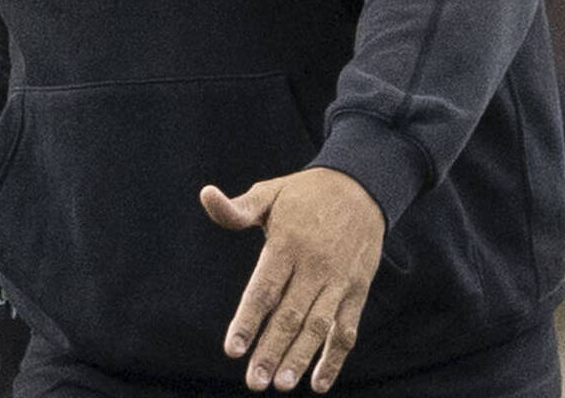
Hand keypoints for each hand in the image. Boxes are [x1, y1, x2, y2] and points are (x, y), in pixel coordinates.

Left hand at [200, 167, 383, 393]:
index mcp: (287, 243)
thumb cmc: (304, 193)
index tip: (232, 349)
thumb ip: (237, 208)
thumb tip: (205, 195)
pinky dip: (334, 358)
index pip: (264, 289)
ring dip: (300, 359)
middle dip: (271, 350)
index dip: (248, 321)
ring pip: (318, 327)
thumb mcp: (270, 193)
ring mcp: (338, 280)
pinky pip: (347, 329)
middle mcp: (313, 265)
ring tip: (281, 384)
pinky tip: (318, 383)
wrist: (360, 186)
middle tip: (255, 382)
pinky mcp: (357, 290)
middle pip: (290, 315)